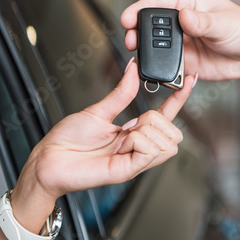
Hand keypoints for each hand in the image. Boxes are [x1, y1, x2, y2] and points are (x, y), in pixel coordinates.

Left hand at [10, 58, 195, 231]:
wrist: (49, 159)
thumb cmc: (68, 139)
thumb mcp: (98, 110)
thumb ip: (122, 93)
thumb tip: (134, 69)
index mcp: (134, 132)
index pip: (167, 115)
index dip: (180, 97)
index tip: (190, 78)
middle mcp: (138, 146)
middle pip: (175, 134)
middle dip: (159, 121)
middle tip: (132, 124)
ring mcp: (135, 160)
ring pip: (168, 143)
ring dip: (146, 132)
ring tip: (122, 137)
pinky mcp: (128, 170)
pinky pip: (151, 151)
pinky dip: (138, 141)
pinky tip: (121, 144)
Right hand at [121, 0, 239, 81]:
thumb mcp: (224, 23)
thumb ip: (203, 22)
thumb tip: (184, 16)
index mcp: (186, 1)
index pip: (157, 2)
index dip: (140, 10)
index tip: (128, 19)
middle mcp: (179, 22)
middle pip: (150, 27)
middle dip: (138, 35)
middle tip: (132, 43)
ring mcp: (180, 43)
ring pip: (155, 49)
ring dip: (148, 56)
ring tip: (142, 63)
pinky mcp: (184, 63)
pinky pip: (167, 69)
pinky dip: (162, 73)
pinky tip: (160, 76)